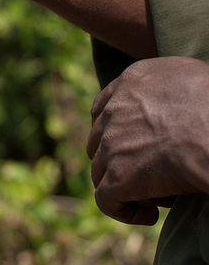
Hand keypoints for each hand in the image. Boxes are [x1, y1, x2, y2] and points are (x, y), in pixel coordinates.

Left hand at [87, 56, 208, 224]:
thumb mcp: (189, 75)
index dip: (114, 129)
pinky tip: (149, 216)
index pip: (106, 105)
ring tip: (153, 196)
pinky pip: (106, 200)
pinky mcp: (119, 176)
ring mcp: (112, 144)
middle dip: (117, 157)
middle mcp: (115, 110)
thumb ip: (168, 84)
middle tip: (147, 172)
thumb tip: (172, 104)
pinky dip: (122, 211)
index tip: (132, 144)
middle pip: (100, 139)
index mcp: (133, 80)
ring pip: (101, 169)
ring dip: (122, 184)